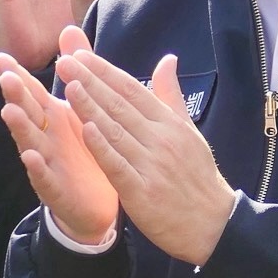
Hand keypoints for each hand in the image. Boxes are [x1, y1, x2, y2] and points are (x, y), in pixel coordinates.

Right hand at [0, 32, 119, 246]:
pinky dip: (37, 168)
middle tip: (5, 76)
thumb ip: (77, 70)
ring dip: (19, 127)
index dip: (17, 74)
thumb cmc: (88, 150)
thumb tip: (69, 28)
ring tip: (9, 111)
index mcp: (54, 116)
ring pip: (29, 141)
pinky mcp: (56, 189)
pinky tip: (32, 157)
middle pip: (27, 111)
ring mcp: (48, 162)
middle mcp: (45, 136)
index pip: (31, 90)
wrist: (99, 205)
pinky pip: (45, 178)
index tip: (0, 55)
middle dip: (15, 94)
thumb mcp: (83, 107)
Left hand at [57, 45, 238, 266]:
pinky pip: (118, 166)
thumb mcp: (188, 132)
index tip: (81, 54)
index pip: (132, 90)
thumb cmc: (197, 176)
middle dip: (90, 81)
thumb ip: (171, 96)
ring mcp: (151, 165)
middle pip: (120, 105)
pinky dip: (102, 147)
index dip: (106, 71)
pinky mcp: (142, 192)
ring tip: (69, 86)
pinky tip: (85, 129)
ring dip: (90, 107)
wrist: (212, 224)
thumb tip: (167, 60)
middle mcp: (161, 140)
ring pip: (115, 131)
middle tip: (65, 61)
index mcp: (169, 124)